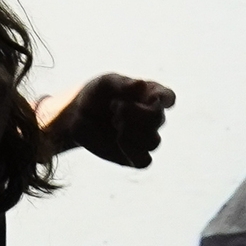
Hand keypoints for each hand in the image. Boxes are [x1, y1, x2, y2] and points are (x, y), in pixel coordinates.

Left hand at [41, 72, 175, 168]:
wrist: (76, 116)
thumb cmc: (96, 94)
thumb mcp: (104, 83)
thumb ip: (121, 84)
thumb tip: (141, 85)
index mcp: (150, 95)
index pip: (168, 98)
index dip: (161, 99)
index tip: (146, 97)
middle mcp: (152, 118)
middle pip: (159, 120)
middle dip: (136, 114)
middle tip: (115, 108)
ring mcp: (144, 138)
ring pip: (154, 142)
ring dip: (131, 132)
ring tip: (115, 123)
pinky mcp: (134, 156)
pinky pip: (145, 162)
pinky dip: (132, 152)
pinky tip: (118, 141)